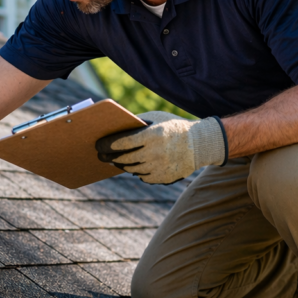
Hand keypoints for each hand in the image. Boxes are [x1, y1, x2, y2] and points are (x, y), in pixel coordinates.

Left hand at [96, 111, 226, 183]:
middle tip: (101, 155)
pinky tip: (134, 165)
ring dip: (122, 164)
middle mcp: (154, 153)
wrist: (199, 144)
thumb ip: (136, 125)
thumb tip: (113, 130)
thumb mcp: (156, 119)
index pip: (122, 142)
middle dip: (110, 156)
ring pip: (131, 169)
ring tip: (116, 160)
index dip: (107, 144)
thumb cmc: (173, 128)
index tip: (98, 144)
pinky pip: (142, 176)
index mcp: (151, 135)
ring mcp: (158, 167)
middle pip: (123, 158)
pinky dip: (137, 170)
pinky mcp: (162, 178)